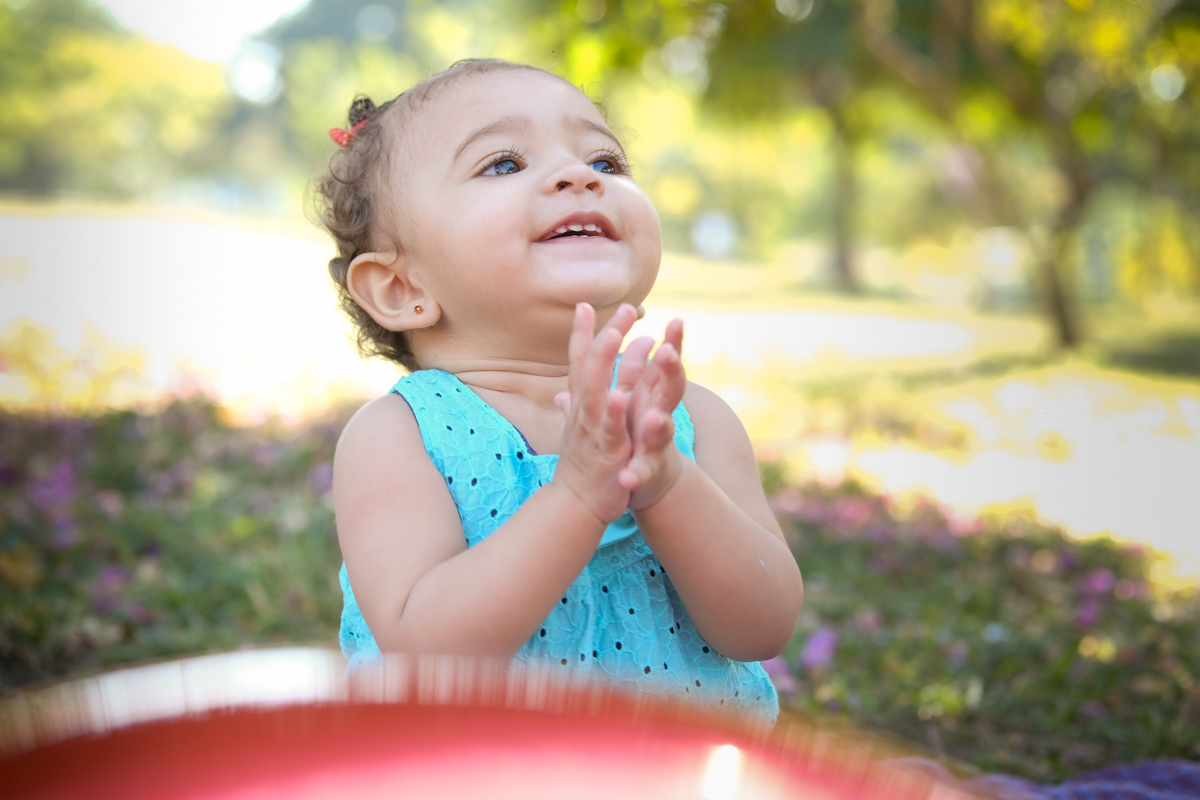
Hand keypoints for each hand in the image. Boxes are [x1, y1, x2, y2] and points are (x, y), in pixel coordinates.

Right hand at [552, 303, 637, 524]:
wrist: (576, 506)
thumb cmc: (582, 464)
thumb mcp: (578, 427)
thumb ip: (576, 401)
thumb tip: (566, 387)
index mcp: (581, 405)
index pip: (578, 363)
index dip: (581, 333)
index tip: (585, 303)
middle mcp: (584, 412)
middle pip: (590, 367)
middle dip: (607, 336)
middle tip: (626, 307)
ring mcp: (593, 430)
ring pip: (597, 391)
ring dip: (604, 362)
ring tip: (616, 335)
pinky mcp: (607, 453)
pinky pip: (610, 429)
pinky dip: (614, 412)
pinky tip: (622, 393)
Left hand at [619, 319, 685, 509]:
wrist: (644, 477)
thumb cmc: (638, 428)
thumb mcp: (632, 394)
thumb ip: (630, 366)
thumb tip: (627, 333)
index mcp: (649, 394)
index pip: (663, 364)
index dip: (672, 343)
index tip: (678, 319)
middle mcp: (657, 414)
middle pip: (671, 388)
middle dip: (670, 371)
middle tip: (668, 352)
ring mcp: (654, 443)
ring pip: (662, 429)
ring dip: (658, 423)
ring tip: (654, 417)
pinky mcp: (646, 470)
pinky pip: (641, 470)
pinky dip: (636, 472)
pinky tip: (628, 476)